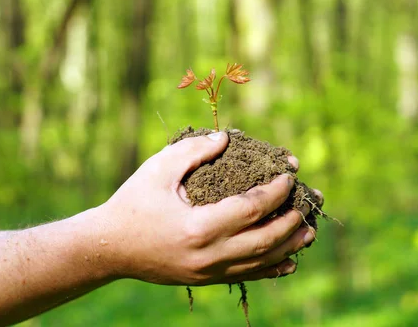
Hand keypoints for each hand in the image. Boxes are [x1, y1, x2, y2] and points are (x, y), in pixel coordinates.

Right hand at [95, 132, 316, 285]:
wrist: (108, 248)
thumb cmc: (132, 203)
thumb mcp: (158, 169)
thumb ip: (194, 150)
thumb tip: (227, 138)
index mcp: (198, 227)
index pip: (251, 209)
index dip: (276, 192)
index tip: (290, 176)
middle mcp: (208, 255)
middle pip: (264, 241)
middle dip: (291, 221)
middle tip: (307, 202)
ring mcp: (208, 272)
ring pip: (260, 263)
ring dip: (289, 247)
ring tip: (309, 231)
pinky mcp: (205, 280)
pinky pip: (246, 277)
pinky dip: (271, 270)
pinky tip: (289, 263)